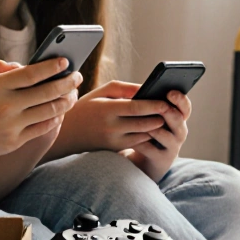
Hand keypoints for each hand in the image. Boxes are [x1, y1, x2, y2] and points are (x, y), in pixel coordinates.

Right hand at [0, 58, 80, 164]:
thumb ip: (0, 67)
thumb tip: (25, 66)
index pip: (32, 73)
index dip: (52, 66)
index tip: (66, 60)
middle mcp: (6, 106)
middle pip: (47, 92)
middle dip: (67, 82)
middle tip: (77, 75)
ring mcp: (11, 126)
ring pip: (49, 111)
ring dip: (66, 101)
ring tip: (73, 93)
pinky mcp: (14, 142)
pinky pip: (42, 128)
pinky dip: (55, 118)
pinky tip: (60, 110)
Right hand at [54, 81, 190, 181]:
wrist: (67, 134)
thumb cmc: (85, 108)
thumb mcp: (100, 92)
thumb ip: (123, 88)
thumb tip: (146, 88)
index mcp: (106, 109)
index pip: (136, 107)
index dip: (154, 105)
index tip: (167, 102)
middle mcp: (110, 127)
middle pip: (144, 123)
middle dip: (160, 117)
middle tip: (172, 111)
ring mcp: (113, 141)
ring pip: (143, 135)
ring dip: (156, 128)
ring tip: (165, 119)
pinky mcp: (115, 150)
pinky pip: (137, 143)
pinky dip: (146, 136)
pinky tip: (153, 128)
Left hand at [124, 88, 191, 181]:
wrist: (144, 161)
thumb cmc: (146, 133)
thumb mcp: (150, 118)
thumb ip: (150, 106)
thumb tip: (141, 91)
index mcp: (178, 119)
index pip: (185, 107)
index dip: (180, 100)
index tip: (170, 92)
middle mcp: (179, 132)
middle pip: (178, 119)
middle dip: (167, 111)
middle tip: (157, 105)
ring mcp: (172, 147)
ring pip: (163, 134)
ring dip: (151, 127)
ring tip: (138, 121)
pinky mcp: (161, 160)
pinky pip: (150, 149)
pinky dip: (139, 142)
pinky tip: (128, 137)